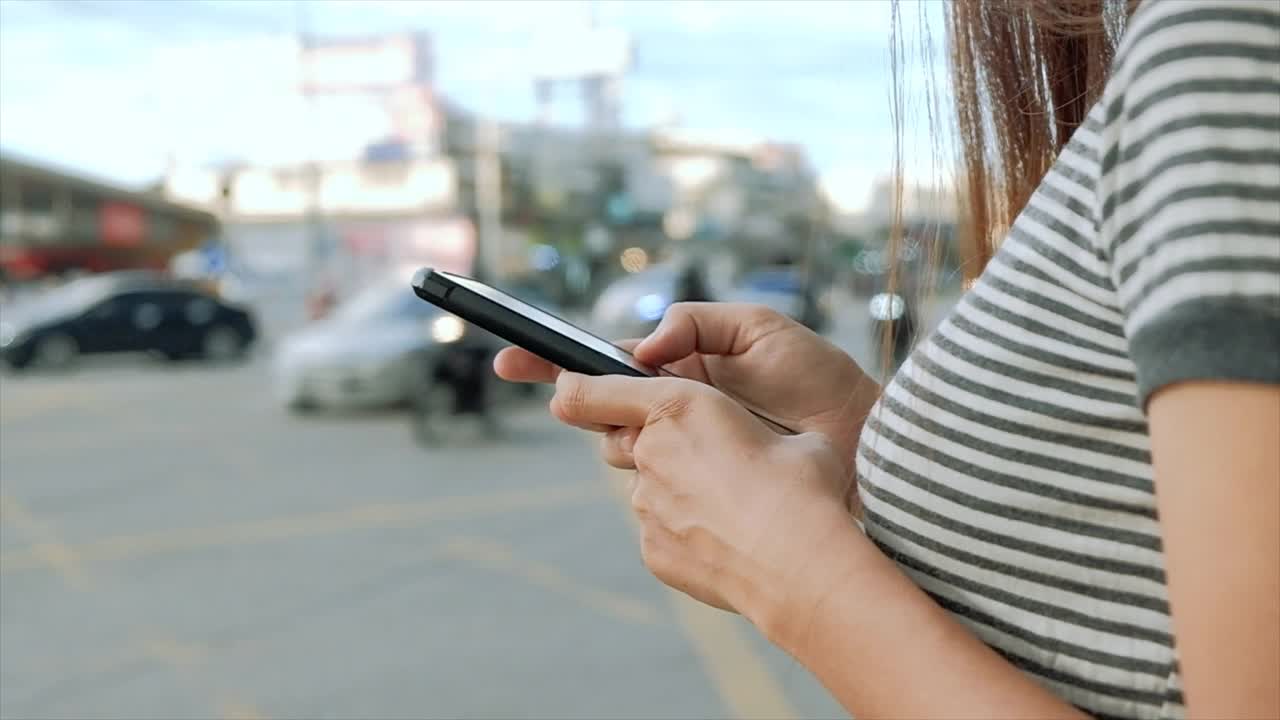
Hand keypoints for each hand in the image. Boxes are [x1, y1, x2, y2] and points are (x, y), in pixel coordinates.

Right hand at [495, 303, 877, 475]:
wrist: (862, 439)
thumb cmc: (817, 379)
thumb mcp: (759, 329)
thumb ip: (698, 324)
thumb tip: (644, 348)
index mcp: (679, 369)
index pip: (605, 365)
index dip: (553, 363)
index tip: (509, 360)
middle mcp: (673, 411)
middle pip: (601, 410)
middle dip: (593, 406)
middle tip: (624, 404)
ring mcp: (684, 453)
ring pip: (620, 450)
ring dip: (628, 439)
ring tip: (683, 432)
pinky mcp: (700, 491)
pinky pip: (654, 489)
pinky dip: (655, 478)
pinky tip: (692, 473)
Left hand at [549, 370, 856, 625]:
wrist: (802, 567)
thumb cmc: (806, 491)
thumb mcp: (793, 436)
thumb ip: (754, 430)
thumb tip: (766, 448)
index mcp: (680, 406)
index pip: (590, 391)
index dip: (574, 388)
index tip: (563, 389)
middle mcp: (650, 452)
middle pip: (628, 442)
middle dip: (657, 446)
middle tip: (711, 462)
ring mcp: (646, 506)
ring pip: (649, 489)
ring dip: (679, 492)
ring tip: (734, 509)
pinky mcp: (653, 550)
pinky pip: (661, 532)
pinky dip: (687, 532)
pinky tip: (728, 539)